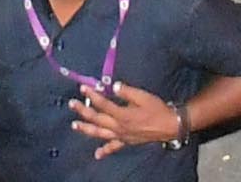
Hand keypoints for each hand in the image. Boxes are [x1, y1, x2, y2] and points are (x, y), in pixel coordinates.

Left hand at [70, 87, 189, 156]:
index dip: (92, 95)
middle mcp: (118, 126)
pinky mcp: (126, 142)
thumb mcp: (143, 96)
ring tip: (74, 125)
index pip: (103, 103)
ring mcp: (121, 136)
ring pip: (100, 133)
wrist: (169, 125)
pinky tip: (97, 154)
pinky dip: (104, 151)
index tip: (82, 88)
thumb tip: (113, 85)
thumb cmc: (157, 109)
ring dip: (86, 129)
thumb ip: (126, 91)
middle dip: (83, 111)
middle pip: (97, 119)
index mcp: (122, 114)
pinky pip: (114, 147)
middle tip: (71, 104)